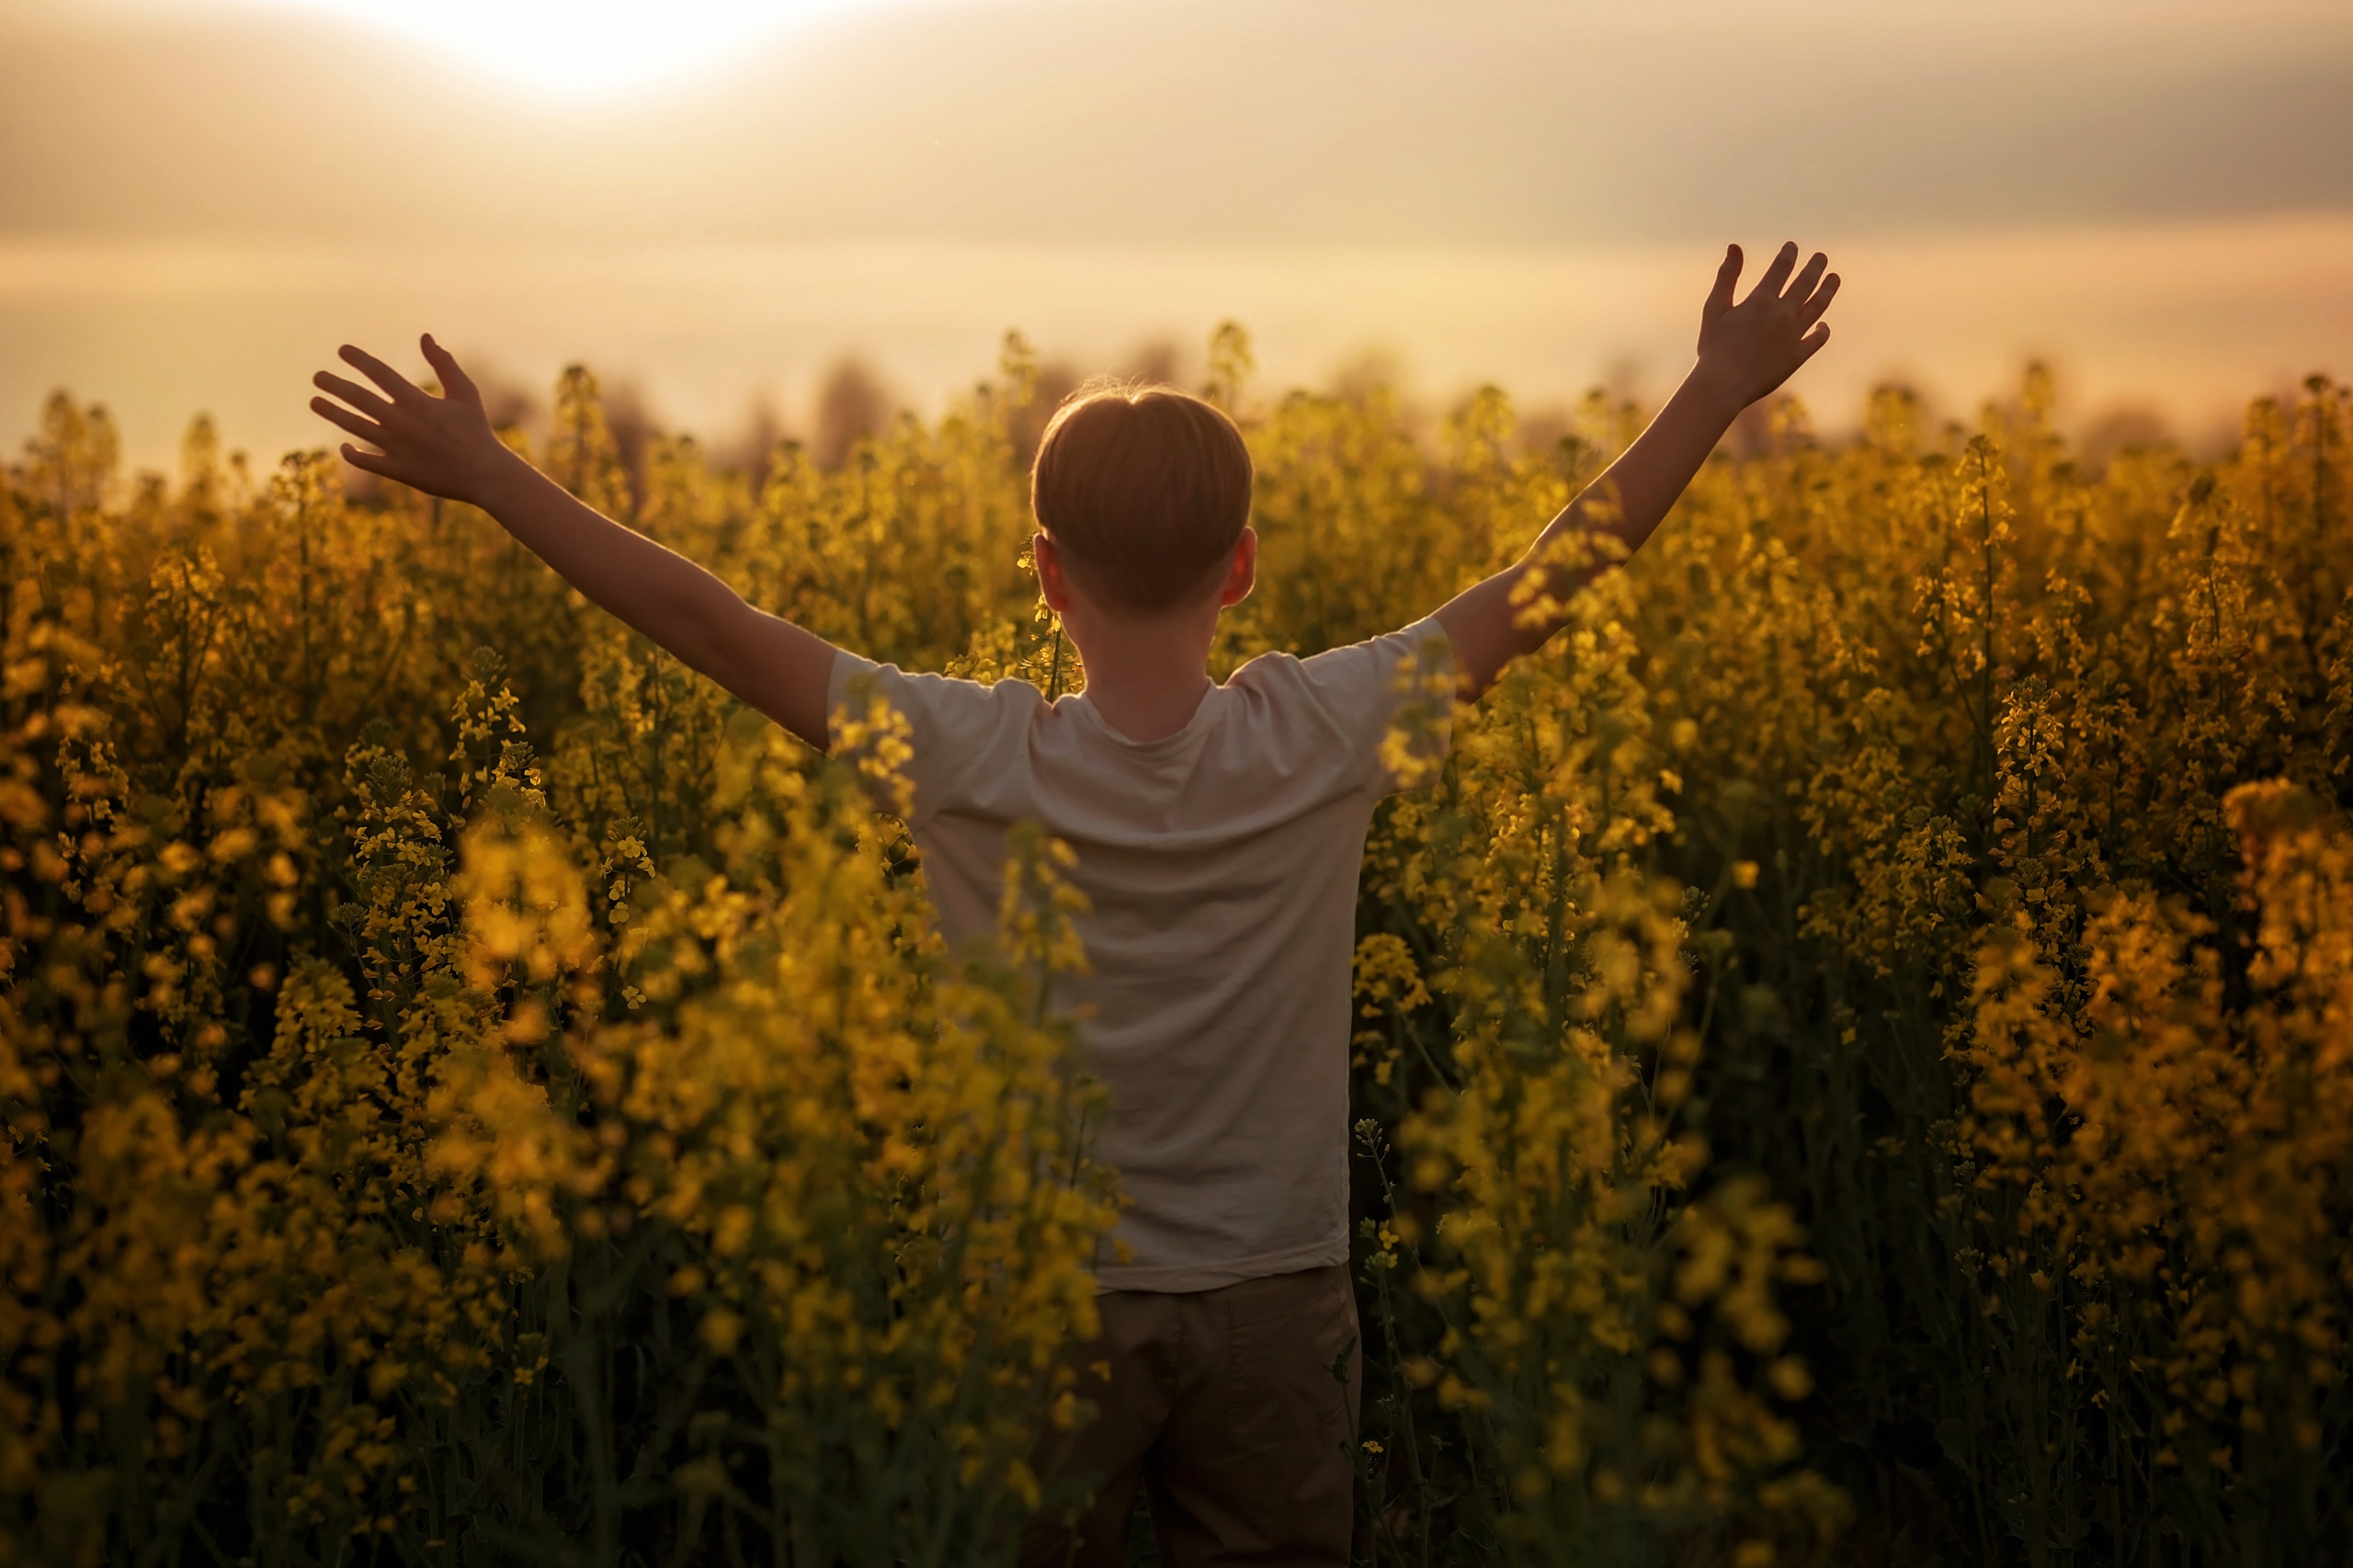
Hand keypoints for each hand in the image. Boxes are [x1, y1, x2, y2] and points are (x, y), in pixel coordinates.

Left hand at [310, 335, 512, 503]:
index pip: (379, 373)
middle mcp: (401, 422)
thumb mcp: (465, 392)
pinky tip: (343, 445)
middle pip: (358, 399)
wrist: (485, 474)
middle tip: (318, 378)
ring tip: (315, 402)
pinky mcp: (397, 470)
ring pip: (354, 426)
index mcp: (416, 401)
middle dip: (334, 385)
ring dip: (332, 412)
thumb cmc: (476, 431)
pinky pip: (365, 461)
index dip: (358, 359)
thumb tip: (425, 337)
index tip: (342, 351)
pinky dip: (351, 453)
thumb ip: (444, 364)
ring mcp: (396, 447)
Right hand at [1693, 241, 1838, 410]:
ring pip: (1817, 306)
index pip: (1781, 268)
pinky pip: (1817, 339)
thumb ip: (1727, 276)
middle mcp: (1783, 313)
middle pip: (1805, 283)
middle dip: (1814, 267)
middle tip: (1821, 257)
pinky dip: (1823, 330)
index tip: (1792, 247)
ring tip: (1835, 278)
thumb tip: (1734, 247)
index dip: (1788, 254)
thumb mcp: (1714, 308)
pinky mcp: (1798, 356)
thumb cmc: (1713, 348)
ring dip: (1827, 290)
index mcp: (1762, 299)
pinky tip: (1823, 325)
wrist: (1723, 385)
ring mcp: (1794, 334)